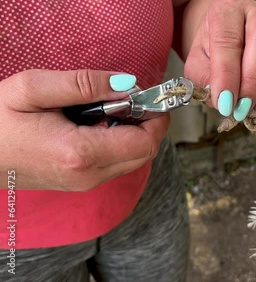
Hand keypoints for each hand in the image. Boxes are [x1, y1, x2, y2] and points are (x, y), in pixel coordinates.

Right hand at [0, 70, 168, 190]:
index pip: (145, 142)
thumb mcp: (33, 88)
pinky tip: (97, 123)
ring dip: (133, 132)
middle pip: (144, 152)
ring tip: (108, 108)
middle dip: (147, 123)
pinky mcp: (81, 183)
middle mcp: (89, 176)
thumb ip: (84, 84)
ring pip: (134, 159)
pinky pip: (117, 163)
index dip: (156, 117)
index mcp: (80, 154)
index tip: (151, 95)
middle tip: (129, 97)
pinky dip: (120, 141)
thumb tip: (128, 84)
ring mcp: (86, 183)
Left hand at [183, 0, 255, 119]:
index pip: (227, 39)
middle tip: (245, 106)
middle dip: (254, 78)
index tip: (226, 103)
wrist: (228, 37)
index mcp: (226, 13)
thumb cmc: (213, 53)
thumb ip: (206, 81)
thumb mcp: (199, 65)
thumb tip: (226, 102)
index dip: (227, 74)